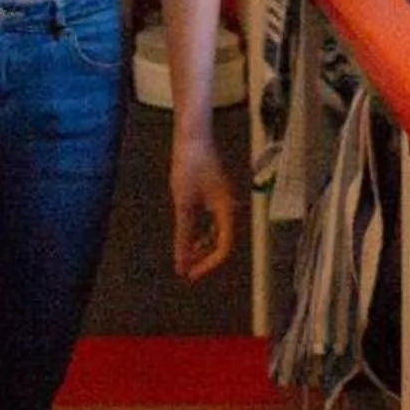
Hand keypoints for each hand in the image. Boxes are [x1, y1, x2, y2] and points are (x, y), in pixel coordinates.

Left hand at [168, 134, 236, 281]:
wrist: (192, 136)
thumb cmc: (189, 166)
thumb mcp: (184, 204)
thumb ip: (183, 236)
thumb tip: (181, 262)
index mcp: (226, 210)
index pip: (224, 248)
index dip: (208, 264)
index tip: (190, 273)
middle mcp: (228, 207)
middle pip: (222, 242)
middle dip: (204, 258)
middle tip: (185, 269)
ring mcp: (222, 201)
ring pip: (216, 233)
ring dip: (201, 246)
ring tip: (184, 256)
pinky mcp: (214, 194)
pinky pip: (211, 222)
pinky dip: (200, 232)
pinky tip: (187, 237)